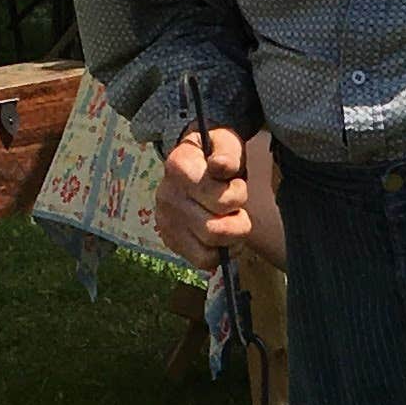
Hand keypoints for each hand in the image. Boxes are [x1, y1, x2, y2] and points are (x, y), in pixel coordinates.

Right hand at [153, 121, 253, 269]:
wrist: (192, 163)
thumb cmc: (215, 154)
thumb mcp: (225, 143)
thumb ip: (228, 153)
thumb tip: (221, 166)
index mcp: (178, 167)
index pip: (218, 199)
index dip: (237, 195)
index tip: (236, 184)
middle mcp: (167, 196)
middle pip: (216, 230)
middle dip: (239, 223)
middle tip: (239, 211)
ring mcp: (166, 221)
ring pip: (210, 248)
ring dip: (231, 239)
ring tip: (232, 223)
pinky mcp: (170, 240)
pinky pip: (202, 261)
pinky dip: (219, 254)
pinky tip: (223, 239)